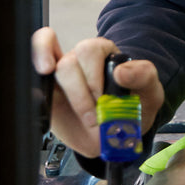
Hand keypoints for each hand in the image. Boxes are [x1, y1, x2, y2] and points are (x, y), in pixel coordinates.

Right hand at [31, 27, 165, 158]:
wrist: (116, 137)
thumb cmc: (133, 108)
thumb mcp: (151, 93)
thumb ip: (144, 76)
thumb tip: (122, 71)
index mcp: (105, 55)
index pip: (93, 48)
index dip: (94, 73)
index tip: (100, 95)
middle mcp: (81, 61)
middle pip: (72, 60)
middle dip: (85, 91)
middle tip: (98, 115)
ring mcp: (62, 76)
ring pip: (57, 69)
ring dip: (74, 97)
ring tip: (89, 118)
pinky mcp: (48, 92)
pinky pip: (34, 70)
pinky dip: (36, 71)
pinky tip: (43, 84)